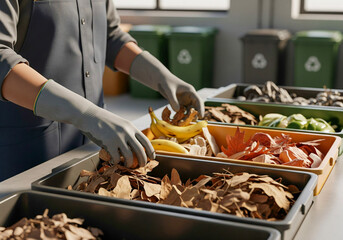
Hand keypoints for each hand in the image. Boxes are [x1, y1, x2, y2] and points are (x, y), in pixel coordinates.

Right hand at [35, 80, 154, 166]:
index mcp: (131, 127)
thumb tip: (135, 147)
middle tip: (141, 166)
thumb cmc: (104, 121)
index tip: (152, 158)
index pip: (146, 141)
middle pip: (140, 151)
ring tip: (127, 165)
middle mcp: (127, 132)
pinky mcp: (108, 143)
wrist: (89, 116)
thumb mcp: (120, 124)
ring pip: (129, 157)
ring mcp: (118, 138)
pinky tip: (114, 161)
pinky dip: (117, 162)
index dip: (151, 151)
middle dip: (143, 161)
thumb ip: (128, 133)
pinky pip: (117, 158)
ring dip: (129, 164)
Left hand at [130, 51, 204, 116]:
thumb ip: (173, 100)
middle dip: (193, 115)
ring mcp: (185, 101)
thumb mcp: (169, 90)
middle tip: (189, 122)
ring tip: (181, 123)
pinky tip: (176, 120)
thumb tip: (177, 110)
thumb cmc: (166, 82)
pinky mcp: (179, 104)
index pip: (198, 101)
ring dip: (186, 117)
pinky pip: (182, 112)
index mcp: (190, 91)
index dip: (200, 109)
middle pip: (195, 107)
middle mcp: (189, 97)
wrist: (160, 80)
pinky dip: (180, 116)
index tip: (201, 116)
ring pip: (188, 111)